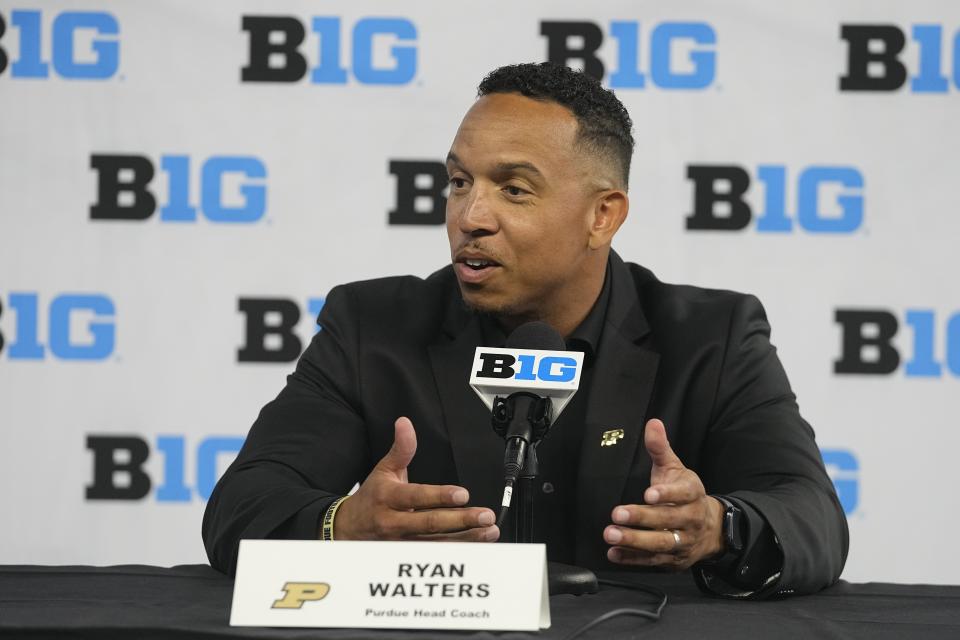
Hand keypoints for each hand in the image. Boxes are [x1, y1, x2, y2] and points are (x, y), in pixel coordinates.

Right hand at [333, 417, 499, 541]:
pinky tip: (477, 544)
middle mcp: (394, 523)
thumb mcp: (383, 470)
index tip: (462, 494)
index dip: (440, 496)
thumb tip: (405, 424)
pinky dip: (459, 552)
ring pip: (437, 544)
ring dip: (466, 539)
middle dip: (461, 520)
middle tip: (485, 515)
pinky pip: (436, 556)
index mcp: (389, 498)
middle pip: (430, 524)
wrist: (348, 529)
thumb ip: (401, 448)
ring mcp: (401, 543)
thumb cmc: (372, 497)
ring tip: (488, 531)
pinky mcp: (407, 557)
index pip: (416, 497)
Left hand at [604, 419, 724, 569]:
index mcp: (693, 494)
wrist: (712, 530)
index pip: (683, 494)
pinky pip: (652, 561)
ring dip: (635, 541)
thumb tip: (653, 423)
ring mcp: (683, 542)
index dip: (667, 494)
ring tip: (611, 534)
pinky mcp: (673, 560)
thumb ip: (660, 448)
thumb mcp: (675, 468)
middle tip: (618, 514)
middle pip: (668, 520)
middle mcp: (690, 519)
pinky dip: (632, 559)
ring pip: (660, 543)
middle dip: (642, 518)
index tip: (649, 494)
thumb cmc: (686, 494)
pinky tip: (614, 553)